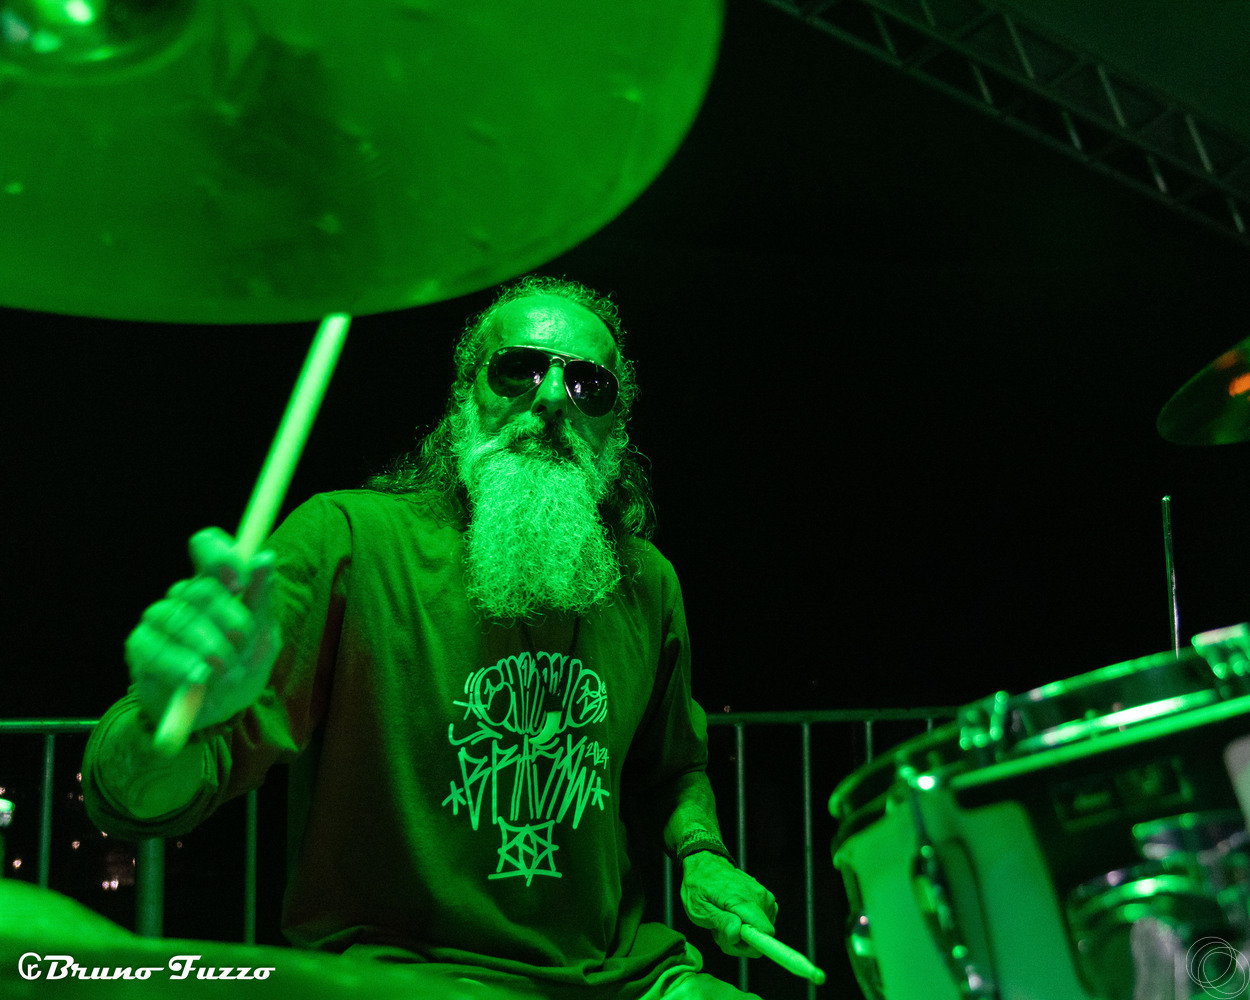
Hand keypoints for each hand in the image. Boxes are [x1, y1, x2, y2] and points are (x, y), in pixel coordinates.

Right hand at [125, 527, 278, 732]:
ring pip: (178, 617)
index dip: (219, 555)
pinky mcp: (140, 646)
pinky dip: (181, 665)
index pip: (206, 545)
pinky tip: (197, 680)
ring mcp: (159, 619)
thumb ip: (261, 600)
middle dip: (229, 620)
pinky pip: (155, 647)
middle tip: (242, 646)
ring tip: (225, 672)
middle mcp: (185, 596)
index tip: (238, 583)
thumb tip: (264, 557)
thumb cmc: (242, 668)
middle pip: (200, 588)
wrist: (216, 714)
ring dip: (208, 647)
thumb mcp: (263, 638)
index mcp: (217, 585)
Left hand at [680, 851, 778, 957]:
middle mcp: (758, 896)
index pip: (765, 932)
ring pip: (760, 931)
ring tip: (723, 919)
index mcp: (742, 899)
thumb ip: (720, 921)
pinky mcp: (765, 898)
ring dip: (741, 932)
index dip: (750, 945)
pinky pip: (761, 923)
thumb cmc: (699, 886)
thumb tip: (738, 931)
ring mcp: (763, 896)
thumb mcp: (699, 908)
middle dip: (739, 940)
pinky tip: (732, 916)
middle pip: (760, 937)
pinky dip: (747, 924)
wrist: (705, 864)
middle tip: (719, 928)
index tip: (733, 941)